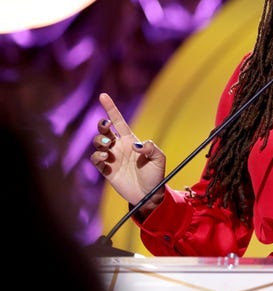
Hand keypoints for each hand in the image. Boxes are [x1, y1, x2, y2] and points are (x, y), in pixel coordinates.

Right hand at [90, 93, 165, 214]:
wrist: (149, 194)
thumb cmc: (155, 175)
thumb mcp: (159, 159)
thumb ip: (151, 148)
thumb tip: (136, 145)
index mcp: (131, 140)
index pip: (119, 121)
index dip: (111, 108)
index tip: (103, 96)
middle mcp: (119, 147)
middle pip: (104, 130)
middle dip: (101, 126)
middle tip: (107, 129)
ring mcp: (112, 158)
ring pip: (97, 143)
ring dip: (100, 141)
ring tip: (108, 148)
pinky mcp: (106, 170)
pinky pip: (95, 160)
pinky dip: (97, 156)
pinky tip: (106, 158)